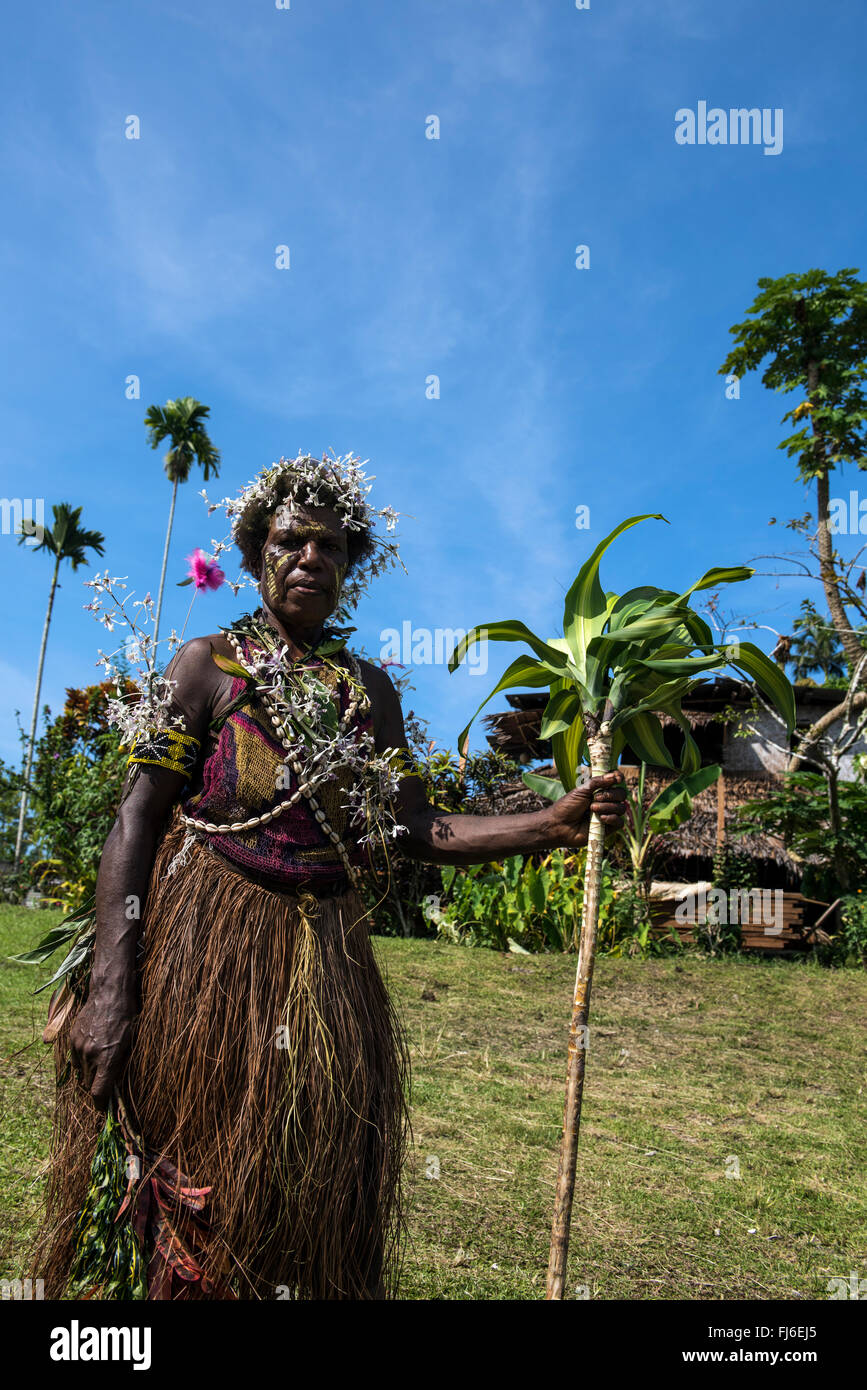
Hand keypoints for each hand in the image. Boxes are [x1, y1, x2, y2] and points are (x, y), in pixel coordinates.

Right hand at [69, 987, 137, 1109]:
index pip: (98, 1093)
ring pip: (80, 1072)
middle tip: (105, 1083)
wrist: (109, 993)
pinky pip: (74, 1059)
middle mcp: (90, 1055)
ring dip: (89, 1073)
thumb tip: (117, 1083)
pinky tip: (92, 1052)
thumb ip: (122, 1063)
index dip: (100, 1104)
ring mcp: (79, 1047)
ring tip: (100, 1064)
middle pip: (88, 1084)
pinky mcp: (72, 1038)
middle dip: (96, 1087)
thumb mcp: (132, 1041)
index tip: (103, 1108)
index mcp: (107, 1058)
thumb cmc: (127, 1016)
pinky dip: (81, 1061)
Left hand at [542, 771, 627, 848]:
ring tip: (592, 808)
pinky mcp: (608, 829)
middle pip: (622, 794)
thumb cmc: (567, 806)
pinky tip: (601, 818)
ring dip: (608, 807)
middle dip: (610, 794)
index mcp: (600, 790)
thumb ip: (597, 782)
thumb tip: (614, 776)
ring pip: (621, 808)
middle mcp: (606, 801)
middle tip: (595, 797)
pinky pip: (620, 823)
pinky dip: (612, 818)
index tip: (617, 778)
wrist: (559, 825)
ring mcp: (608, 815)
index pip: (615, 781)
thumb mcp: (581, 790)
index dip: (618, 778)